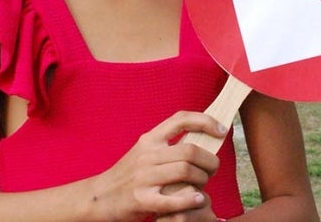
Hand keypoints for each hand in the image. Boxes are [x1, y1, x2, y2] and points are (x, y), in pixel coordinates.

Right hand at [90, 111, 225, 220]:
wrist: (99, 197)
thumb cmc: (129, 174)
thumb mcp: (144, 151)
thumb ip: (168, 144)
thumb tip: (203, 137)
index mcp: (149, 139)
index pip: (181, 119)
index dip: (206, 121)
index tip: (222, 130)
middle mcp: (147, 155)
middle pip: (190, 150)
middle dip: (210, 160)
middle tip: (212, 169)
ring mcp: (144, 177)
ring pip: (186, 172)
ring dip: (203, 180)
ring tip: (203, 187)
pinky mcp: (142, 200)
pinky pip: (174, 199)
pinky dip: (191, 199)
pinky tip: (198, 200)